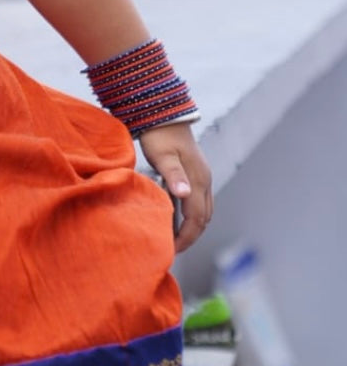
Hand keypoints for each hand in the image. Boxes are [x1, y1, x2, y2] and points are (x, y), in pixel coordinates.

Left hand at [138, 122, 212, 252]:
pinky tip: (175, 220)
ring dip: (192, 228)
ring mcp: (202, 178)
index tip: (172, 250)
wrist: (165, 114)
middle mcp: (205, 181)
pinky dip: (190, 216)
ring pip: (204, 211)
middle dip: (190, 237)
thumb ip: (173, 176)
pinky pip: (198, 203)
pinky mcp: (196, 175)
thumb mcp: (163, 155)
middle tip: (172, 251)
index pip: (196, 218)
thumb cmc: (160, 135)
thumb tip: (184, 195)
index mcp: (198, 180)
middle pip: (204, 218)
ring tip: (174, 240)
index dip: (186, 237)